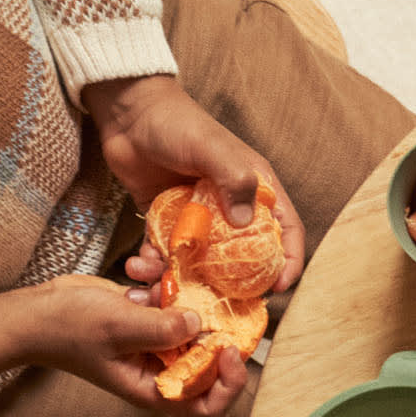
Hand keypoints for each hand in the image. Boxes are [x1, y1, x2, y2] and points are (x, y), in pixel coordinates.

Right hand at [0, 276, 249, 416]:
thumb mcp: (118, 327)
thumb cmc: (68, 329)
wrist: (36, 311)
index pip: (208, 405)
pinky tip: (138, 266)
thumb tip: (201, 323)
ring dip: (178, 291)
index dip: (229, 383)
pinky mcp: (147, 315)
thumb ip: (162, 328)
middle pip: (209, 356)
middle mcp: (160, 367)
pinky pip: (170, 298)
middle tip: (202, 293)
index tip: (228, 347)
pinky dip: (160, 278)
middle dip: (208, 321)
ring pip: (192, 320)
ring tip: (154, 273)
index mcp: (155, 387)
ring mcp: (155, 340)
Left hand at [82, 74, 305, 291]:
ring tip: (163, 290)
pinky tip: (139, 267)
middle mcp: (229, 209)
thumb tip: (244, 223)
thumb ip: (234, 179)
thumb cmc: (177, 122)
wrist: (128, 113)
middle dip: (231, 287)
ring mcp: (198, 219)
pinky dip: (154, 267)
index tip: (277, 286)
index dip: (287, 261)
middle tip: (216, 303)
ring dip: (183, 282)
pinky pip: (165, 256)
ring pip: (201, 264)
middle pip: (243, 259)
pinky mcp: (166, 223)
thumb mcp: (212, 148)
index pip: (283, 231)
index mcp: (253, 190)